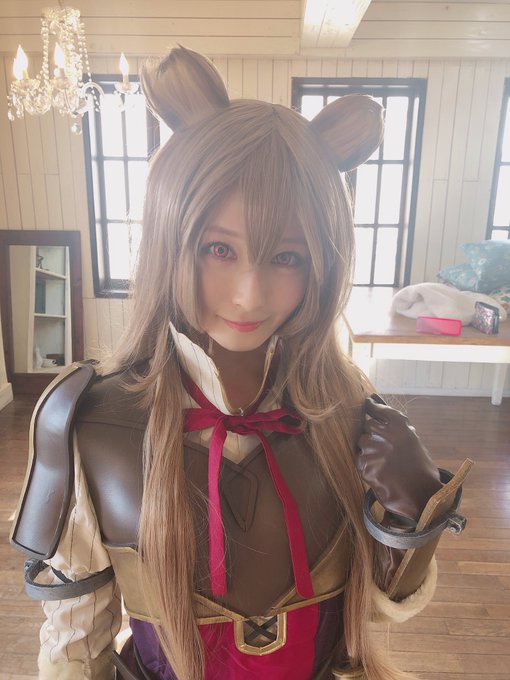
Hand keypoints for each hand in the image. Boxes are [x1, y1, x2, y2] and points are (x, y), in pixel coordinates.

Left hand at [357, 396, 441, 523]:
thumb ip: (397, 429)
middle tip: (383, 447)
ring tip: (384, 462)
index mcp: (400, 427)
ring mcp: (373, 450)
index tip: (368, 403)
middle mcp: (385, 435)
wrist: (420, 496)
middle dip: (373, 434)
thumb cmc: (420, 470)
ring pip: (362, 442)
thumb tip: (380, 413)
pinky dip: (367, 464)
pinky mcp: (364, 466)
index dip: (372, 406)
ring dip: (369, 449)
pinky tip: (380, 472)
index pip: (379, 409)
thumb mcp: (413, 443)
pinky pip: (360, 459)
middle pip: (368, 426)